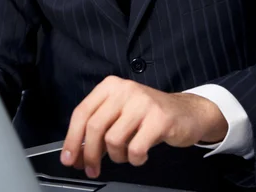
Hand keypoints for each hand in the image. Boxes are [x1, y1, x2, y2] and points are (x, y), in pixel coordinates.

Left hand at [60, 76, 227, 178]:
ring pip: (113, 139)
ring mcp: (142, 103)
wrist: (186, 112)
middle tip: (92, 169)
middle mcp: (124, 89)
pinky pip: (135, 148)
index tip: (69, 159)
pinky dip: (135, 159)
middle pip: (94, 127)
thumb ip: (99, 128)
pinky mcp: (159, 119)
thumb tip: (76, 153)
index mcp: (110, 86)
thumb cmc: (148, 115)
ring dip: (117, 156)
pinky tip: (140, 155)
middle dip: (90, 154)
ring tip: (126, 154)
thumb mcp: (120, 113)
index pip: (82, 112)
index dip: (72, 138)